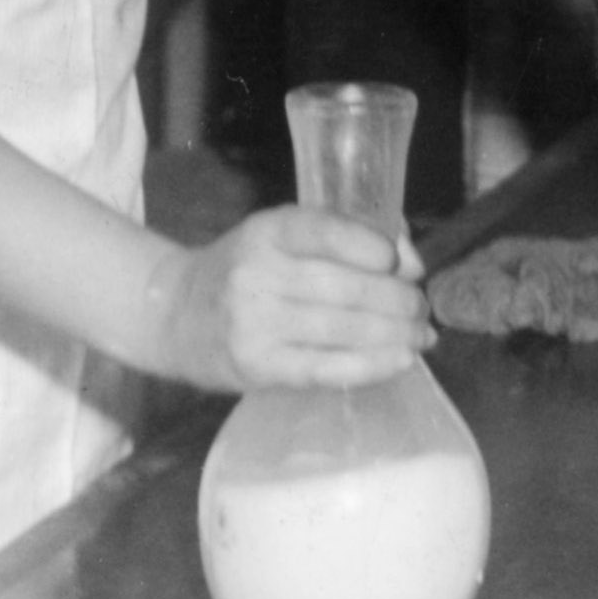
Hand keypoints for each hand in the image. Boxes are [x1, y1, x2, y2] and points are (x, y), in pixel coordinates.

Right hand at [152, 206, 427, 392]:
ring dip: (396, 334)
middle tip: (422, 308)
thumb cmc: (246, 269)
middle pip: (348, 288)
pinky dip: (373, 365)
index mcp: (269, 230)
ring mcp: (255, 323)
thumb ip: (346, 236)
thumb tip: (411, 261)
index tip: (407, 267)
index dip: (376, 249)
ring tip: (422, 335)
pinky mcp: (258, 367)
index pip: (329, 231)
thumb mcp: (283, 235)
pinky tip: (402, 360)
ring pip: (345, 330)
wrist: (175, 314)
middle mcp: (258, 274)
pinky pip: (327, 368)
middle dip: (400, 300)